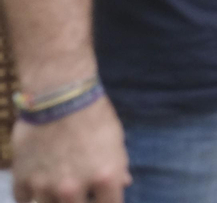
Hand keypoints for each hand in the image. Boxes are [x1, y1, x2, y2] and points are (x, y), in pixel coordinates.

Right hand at [12, 96, 130, 202]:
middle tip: (79, 190)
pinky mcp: (23, 179)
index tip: (103, 197)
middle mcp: (73, 189)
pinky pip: (24, 199)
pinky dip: (31, 194)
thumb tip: (123, 183)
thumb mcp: (116, 140)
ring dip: (54, 200)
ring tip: (58, 187)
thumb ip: (119, 167)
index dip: (108, 202)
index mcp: (105, 178)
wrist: (60, 95)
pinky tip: (39, 183)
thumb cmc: (95, 115)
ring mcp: (45, 187)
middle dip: (80, 201)